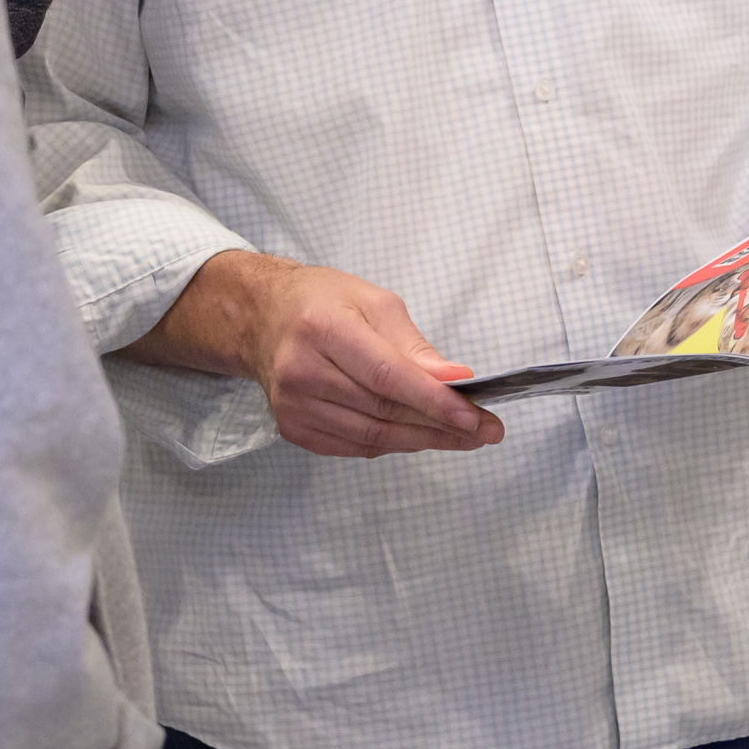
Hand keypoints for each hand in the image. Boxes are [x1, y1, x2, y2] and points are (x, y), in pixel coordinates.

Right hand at [129, 251, 503, 458]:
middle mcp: (301, 371)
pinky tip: (419, 436)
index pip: (387, 376)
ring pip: (372, 437)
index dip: (433, 402)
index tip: (473, 416)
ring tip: (463, 437)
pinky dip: (391, 443)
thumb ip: (414, 345)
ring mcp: (292, 406)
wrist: (263, 318)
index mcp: (323, 329)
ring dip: (423, 440)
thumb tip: (455, 379)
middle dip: (442, 426)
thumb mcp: (374, 302)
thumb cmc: (322, 302)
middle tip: (485, 431)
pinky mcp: (292, 428)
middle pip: (383, 411)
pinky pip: (354, 446)